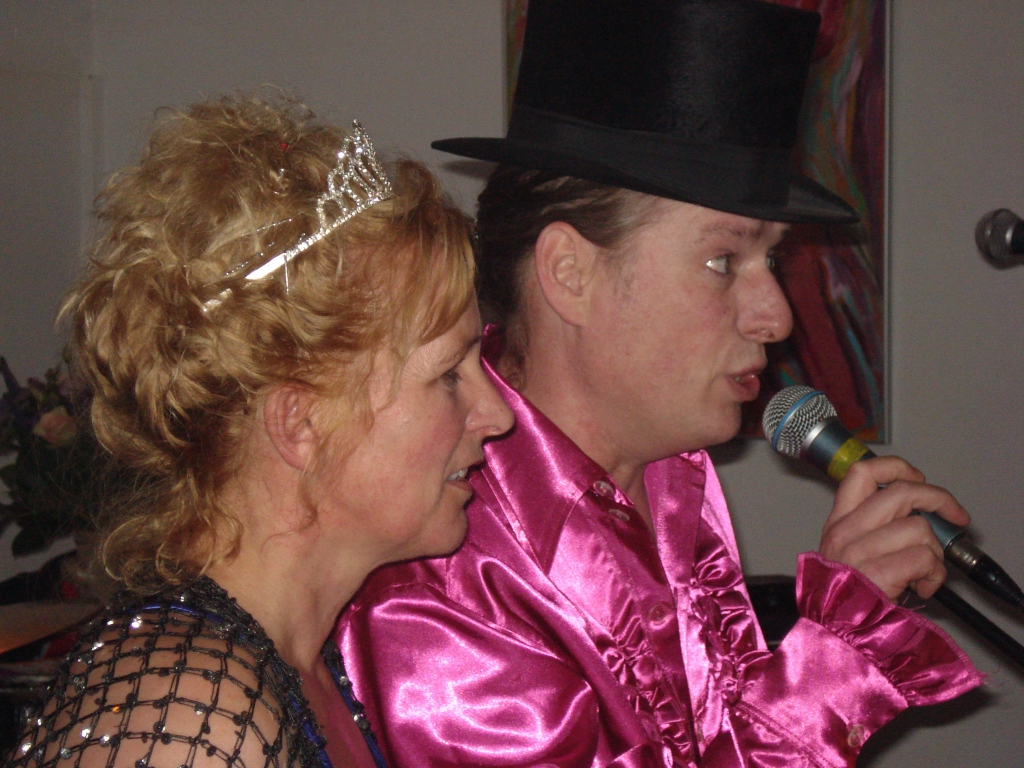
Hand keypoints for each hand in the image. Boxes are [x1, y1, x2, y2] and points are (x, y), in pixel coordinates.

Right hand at [819, 457, 970, 599]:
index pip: (862, 472)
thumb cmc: (850, 596)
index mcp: (838, 520)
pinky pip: (924, 558)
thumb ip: (878, 526)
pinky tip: (922, 586)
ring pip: (919, 528)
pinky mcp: (877, 573)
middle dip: (939, 501)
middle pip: (901, 491)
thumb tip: (923, 511)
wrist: (834, 634)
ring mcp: (858, 552)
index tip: (917, 479)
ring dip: (934, 553)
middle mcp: (845, 531)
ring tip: (924, 572)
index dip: (897, 468)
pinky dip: (934, 575)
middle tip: (954, 517)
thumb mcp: (851, 551)